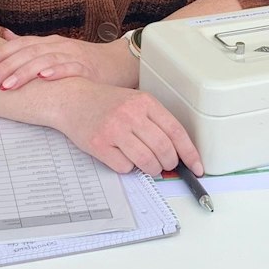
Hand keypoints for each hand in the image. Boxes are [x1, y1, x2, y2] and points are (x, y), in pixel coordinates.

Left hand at [0, 29, 134, 89]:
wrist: (118, 63)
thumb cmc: (83, 60)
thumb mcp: (54, 50)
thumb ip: (29, 45)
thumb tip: (3, 36)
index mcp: (46, 43)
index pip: (17, 46)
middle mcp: (57, 46)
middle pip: (26, 54)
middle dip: (4, 68)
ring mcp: (73, 55)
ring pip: (44, 61)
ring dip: (24, 73)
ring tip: (7, 86)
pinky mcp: (87, 68)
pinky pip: (71, 68)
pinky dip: (57, 71)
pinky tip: (44, 78)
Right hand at [52, 83, 201, 175]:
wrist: (72, 99)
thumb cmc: (105, 102)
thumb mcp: (134, 102)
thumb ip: (155, 122)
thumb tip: (177, 150)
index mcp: (144, 102)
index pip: (176, 131)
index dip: (190, 152)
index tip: (197, 166)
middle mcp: (130, 114)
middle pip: (164, 149)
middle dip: (169, 163)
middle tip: (166, 165)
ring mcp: (114, 130)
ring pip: (146, 161)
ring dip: (152, 169)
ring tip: (148, 165)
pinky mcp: (99, 144)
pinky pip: (124, 167)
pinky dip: (128, 168)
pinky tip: (124, 158)